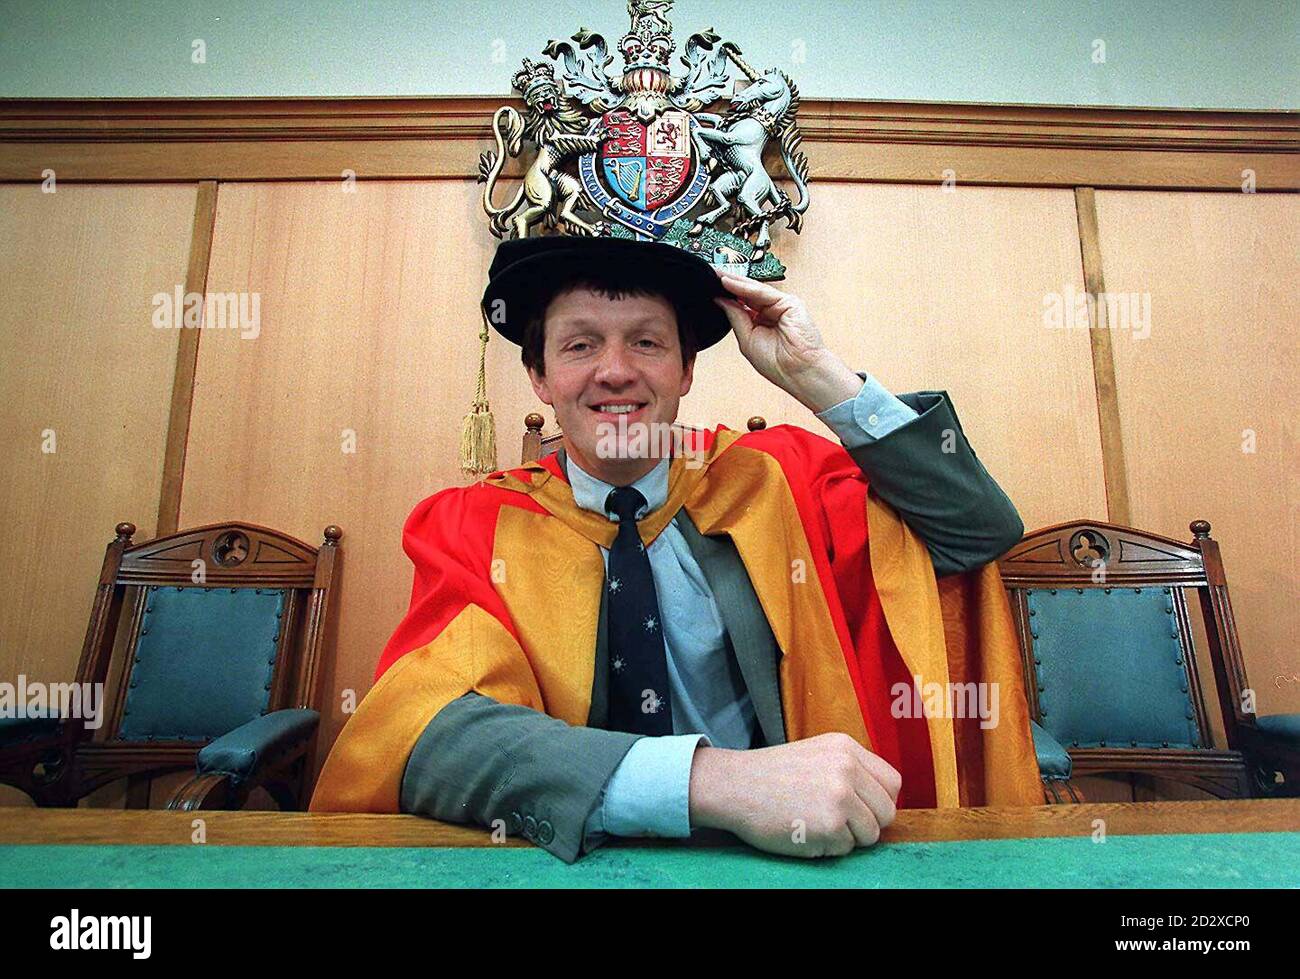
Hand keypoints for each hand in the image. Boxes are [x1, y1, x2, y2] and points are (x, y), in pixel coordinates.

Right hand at [688, 732, 900, 857]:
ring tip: (815, 824)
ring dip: (847, 837)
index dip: (879, 801)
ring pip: (869, 834)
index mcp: (846, 748)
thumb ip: (850, 769)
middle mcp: (847, 769)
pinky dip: (827, 848)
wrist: (734, 786)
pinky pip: (846, 849)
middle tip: (837, 823)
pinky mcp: (830, 826)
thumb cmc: (770, 775)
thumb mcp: (816, 753)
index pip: (892, 783)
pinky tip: (804, 832)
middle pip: (886, 811)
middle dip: (867, 823)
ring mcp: (840, 797)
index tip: (861, 808)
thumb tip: (880, 798)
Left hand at [711, 269, 861, 412]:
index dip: (726, 295)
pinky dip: (746, 288)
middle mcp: (771, 312)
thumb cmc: (778, 364)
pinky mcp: (789, 302)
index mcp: (761, 322)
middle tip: (710, 275)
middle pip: (747, 293)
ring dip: (735, 282)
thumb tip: (721, 300)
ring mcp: (781, 306)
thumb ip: (735, 317)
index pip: (741, 304)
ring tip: (717, 275)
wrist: (798, 373)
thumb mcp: (746, 339)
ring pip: (754, 290)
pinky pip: (764, 292)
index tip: (709, 288)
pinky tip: (731, 283)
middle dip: (729, 284)